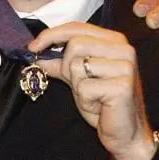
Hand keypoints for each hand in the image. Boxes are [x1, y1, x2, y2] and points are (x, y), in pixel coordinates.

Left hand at [30, 22, 156, 159]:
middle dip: (67, 68)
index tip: (33, 47)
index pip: (77, 27)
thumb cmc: (104, 104)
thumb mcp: (79, 78)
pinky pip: (85, 88)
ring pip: (77, 65)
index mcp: (114, 40)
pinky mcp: (122, 85)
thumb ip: (60, 63)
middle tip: (78, 85)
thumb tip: (36, 53)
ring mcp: (125, 66)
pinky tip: (99, 105)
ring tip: (93, 96)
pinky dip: (85, 100)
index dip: (51, 35)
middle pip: (75, 44)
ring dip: (77, 86)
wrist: (125, 132)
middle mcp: (123, 49)